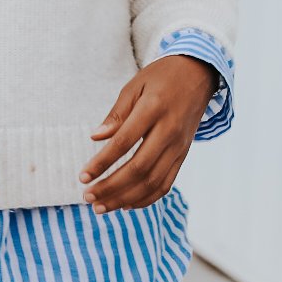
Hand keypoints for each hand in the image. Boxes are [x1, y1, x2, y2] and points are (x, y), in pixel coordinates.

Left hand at [81, 55, 215, 211]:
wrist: (198, 75)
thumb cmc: (161, 78)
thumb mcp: (135, 85)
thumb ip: (116, 113)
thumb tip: (95, 137)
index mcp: (153, 109)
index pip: (124, 142)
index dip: (102, 163)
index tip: (83, 176)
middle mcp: (169, 131)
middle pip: (139, 168)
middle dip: (111, 187)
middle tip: (87, 196)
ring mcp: (179, 146)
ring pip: (152, 182)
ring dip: (125, 198)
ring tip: (101, 206)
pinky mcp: (183, 155)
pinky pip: (166, 183)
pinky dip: (146, 198)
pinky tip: (126, 204)